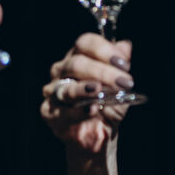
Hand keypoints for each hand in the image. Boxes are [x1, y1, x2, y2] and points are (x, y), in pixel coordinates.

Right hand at [40, 34, 135, 153]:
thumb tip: (125, 46)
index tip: (124, 64)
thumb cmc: (109, 103)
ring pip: (68, 88)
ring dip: (86, 89)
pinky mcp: (49, 112)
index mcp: (78, 56)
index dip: (104, 50)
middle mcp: (62, 70)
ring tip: (100, 91)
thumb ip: (120, 66)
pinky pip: (62, 111)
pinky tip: (91, 110)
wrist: (101, 131)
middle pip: (76, 64)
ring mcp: (53, 91)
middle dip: (102, 72)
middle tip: (124, 82)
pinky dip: (77, 111)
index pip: (85, 43)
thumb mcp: (120, 84)